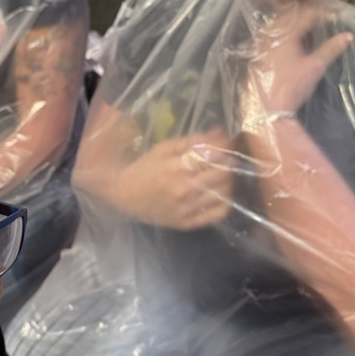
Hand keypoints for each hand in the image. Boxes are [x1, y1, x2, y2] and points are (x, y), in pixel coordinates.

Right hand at [114, 126, 237, 229]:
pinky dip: (226, 202)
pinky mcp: (187, 223)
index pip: (213, 155)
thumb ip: (192, 141)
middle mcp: (184, 190)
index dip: (225, 146)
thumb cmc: (143, 169)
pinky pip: (218, 214)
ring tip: (224, 174)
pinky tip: (221, 194)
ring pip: (224, 193)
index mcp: (177, 168)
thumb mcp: (163, 149)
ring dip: (229, 180)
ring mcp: (187, 209)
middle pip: (223, 174)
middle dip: (229, 162)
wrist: (124, 196)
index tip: (228, 141)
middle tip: (228, 157)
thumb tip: (219, 132)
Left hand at [242, 1, 351, 120]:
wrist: (271, 108)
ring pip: (279, 23)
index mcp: (285, 34)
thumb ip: (331, 49)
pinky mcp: (258, 54)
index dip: (322, 13)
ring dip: (294, 20)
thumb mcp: (315, 66)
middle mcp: (271, 35)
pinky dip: (283, 31)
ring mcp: (262, 44)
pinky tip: (291, 37)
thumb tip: (348, 36)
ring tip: (308, 22)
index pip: (306, 15)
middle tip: (322, 15)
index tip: (336, 15)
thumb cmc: (293, 85)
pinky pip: (272, 34)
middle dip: (307, 12)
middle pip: (290, 15)